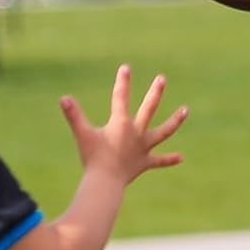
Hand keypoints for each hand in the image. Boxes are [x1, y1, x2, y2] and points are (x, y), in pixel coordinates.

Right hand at [59, 65, 187, 184]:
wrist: (106, 182)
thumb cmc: (93, 158)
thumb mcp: (83, 134)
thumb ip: (74, 115)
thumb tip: (63, 98)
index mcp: (121, 123)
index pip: (121, 97)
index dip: (123, 82)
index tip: (126, 68)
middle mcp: (136, 132)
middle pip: (149, 108)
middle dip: (155, 92)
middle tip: (162, 78)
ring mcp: (143, 147)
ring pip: (163, 131)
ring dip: (174, 121)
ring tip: (186, 110)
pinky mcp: (145, 162)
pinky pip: (159, 161)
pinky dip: (169, 159)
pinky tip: (181, 157)